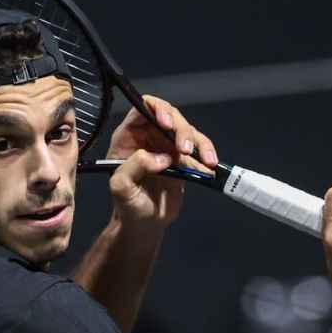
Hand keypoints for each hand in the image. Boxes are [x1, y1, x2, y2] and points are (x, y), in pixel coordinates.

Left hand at [106, 96, 218, 228]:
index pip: (143, 108)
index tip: (167, 124)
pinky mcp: (183, 160)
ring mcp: (167, 147)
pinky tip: (210, 168)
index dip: (157, 109)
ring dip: (200, 143)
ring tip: (206, 162)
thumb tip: (160, 157)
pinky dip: (207, 156)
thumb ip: (134, 167)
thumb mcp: (121, 188)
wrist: (145, 224)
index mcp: (129, 136)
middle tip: (185, 150)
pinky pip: (199, 150)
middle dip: (182, 129)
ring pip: (188, 132)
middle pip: (171, 116)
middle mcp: (149, 136)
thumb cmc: (127, 206)